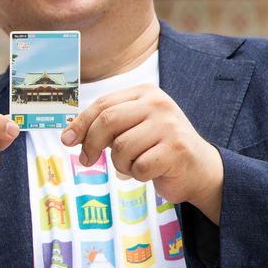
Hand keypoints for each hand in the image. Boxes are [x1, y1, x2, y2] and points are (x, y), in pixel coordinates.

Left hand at [63, 84, 222, 222]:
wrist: (200, 168)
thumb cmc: (158, 147)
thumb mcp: (133, 127)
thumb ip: (107, 126)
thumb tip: (68, 135)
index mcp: (145, 93)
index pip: (103, 105)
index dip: (80, 124)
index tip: (67, 140)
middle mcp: (158, 104)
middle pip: (108, 121)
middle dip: (91, 144)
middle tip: (86, 160)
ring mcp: (169, 125)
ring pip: (121, 147)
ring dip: (120, 164)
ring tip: (135, 164)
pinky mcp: (176, 149)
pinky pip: (138, 167)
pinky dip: (137, 174)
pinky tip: (151, 171)